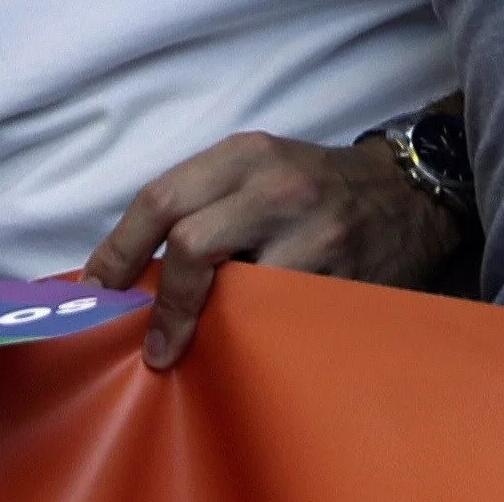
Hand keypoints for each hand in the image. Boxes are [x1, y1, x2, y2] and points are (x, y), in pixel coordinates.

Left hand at [78, 133, 458, 369]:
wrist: (407, 192)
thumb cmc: (315, 186)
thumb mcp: (257, 171)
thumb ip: (204, 204)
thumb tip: (134, 269)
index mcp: (243, 156)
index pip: (160, 199)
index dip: (119, 251)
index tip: (96, 291)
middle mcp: (274, 187)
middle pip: (189, 241)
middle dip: (159, 300)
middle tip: (148, 341)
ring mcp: (312, 233)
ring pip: (234, 287)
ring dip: (203, 323)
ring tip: (186, 347)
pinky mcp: (341, 278)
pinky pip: (280, 316)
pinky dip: (252, 333)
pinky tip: (241, 345)